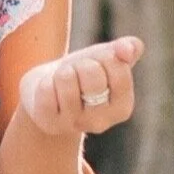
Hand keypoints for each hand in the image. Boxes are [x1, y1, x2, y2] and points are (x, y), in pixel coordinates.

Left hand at [18, 36, 143, 138]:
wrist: (50, 87)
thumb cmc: (84, 72)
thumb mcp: (109, 57)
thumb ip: (128, 48)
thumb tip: (126, 49)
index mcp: (123, 108)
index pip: (118, 68)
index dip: (105, 57)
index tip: (98, 65)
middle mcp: (100, 122)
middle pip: (92, 73)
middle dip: (82, 63)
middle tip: (78, 73)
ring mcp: (73, 125)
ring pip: (67, 78)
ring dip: (63, 72)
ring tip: (63, 82)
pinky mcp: (48, 123)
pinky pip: (46, 89)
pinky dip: (45, 82)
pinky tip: (50, 92)